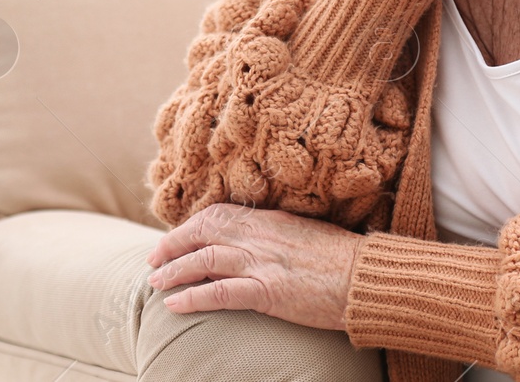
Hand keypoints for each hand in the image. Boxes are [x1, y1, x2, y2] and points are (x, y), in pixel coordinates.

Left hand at [145, 203, 364, 330]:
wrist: (366, 278)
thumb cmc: (342, 259)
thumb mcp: (303, 234)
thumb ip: (273, 235)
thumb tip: (249, 242)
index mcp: (269, 219)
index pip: (218, 213)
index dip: (190, 225)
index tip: (175, 236)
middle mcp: (260, 236)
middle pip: (203, 231)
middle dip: (173, 244)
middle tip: (153, 259)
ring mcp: (262, 263)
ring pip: (203, 259)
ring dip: (174, 270)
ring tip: (155, 283)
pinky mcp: (267, 292)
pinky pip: (219, 292)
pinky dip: (192, 296)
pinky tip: (175, 305)